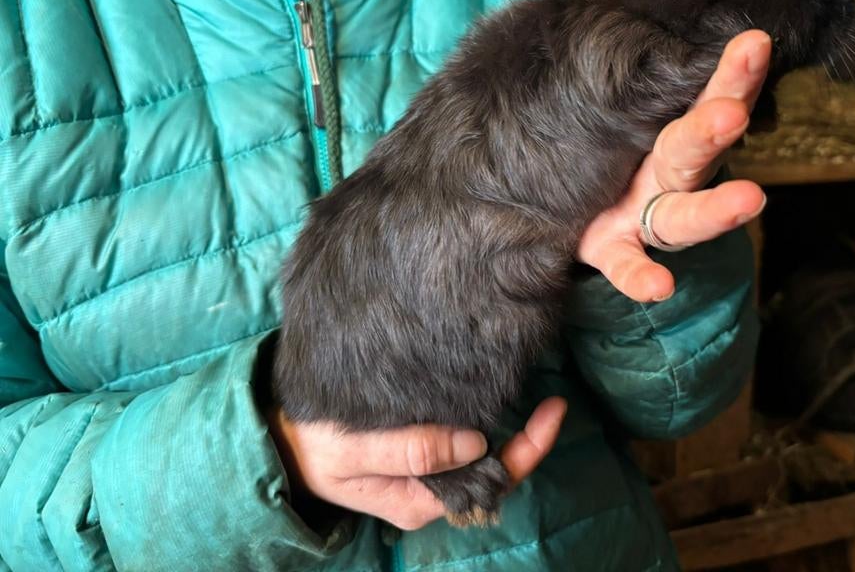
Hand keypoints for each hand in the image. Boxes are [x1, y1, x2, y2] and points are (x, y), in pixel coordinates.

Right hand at [268, 397, 567, 530]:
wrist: (277, 440)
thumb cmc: (312, 445)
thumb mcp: (354, 450)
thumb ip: (412, 450)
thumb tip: (475, 441)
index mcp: (421, 498)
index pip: (491, 476)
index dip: (528, 448)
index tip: (554, 410)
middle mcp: (431, 488)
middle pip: (494, 465)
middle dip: (527, 435)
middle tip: (553, 395)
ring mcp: (426, 469)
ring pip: (480, 450)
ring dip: (507, 421)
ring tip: (528, 381)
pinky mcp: (418, 448)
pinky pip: (460, 435)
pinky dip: (480, 411)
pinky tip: (488, 383)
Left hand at [577, 30, 771, 301]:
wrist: (567, 209)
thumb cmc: (608, 151)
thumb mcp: (627, 112)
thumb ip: (645, 75)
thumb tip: (656, 3)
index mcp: (669, 135)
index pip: (707, 99)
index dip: (733, 75)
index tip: (755, 42)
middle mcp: (666, 177)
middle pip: (696, 150)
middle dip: (716, 127)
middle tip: (732, 111)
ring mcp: (644, 217)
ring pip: (683, 215)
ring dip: (715, 210)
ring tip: (749, 198)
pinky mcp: (615, 251)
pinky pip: (629, 266)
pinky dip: (643, 277)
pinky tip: (659, 286)